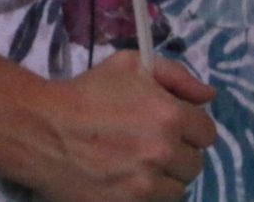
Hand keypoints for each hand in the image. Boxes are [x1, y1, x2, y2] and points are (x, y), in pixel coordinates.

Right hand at [14, 54, 218, 201]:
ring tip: (139, 164)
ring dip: (164, 178)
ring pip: (178, 189)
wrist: (43, 128)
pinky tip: (127, 179)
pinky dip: (146, 194)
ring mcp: (145, 184)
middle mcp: (163, 151)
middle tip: (153, 145)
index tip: (172, 126)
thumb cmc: (89, 91)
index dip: (191, 128)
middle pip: (195, 164)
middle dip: (179, 153)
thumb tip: (210, 96)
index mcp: (170, 115)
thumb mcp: (133, 65)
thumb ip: (178, 76)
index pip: (207, 133)